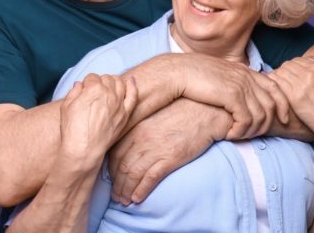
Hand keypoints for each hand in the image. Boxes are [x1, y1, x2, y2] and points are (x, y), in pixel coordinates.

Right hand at [59, 74, 137, 165]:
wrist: (84, 149)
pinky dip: (133, 86)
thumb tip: (79, 85)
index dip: (87, 83)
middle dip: (99, 81)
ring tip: (109, 85)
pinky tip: (131, 81)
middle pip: (106, 78)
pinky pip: (133, 96)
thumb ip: (74, 92)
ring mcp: (119, 103)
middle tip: (95, 91)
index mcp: (93, 88)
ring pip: (120, 83)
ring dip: (114, 81)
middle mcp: (108, 93)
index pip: (92, 77)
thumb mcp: (66, 107)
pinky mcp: (125, 114)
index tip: (84, 90)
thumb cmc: (73, 129)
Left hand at [106, 99, 231, 204]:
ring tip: (125, 201)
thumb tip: (129, 147)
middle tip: (116, 196)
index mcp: (136, 128)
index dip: (110, 170)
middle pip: (122, 166)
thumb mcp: (153, 117)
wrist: (203, 112)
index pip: (115, 153)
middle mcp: (141, 139)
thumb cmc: (180, 113)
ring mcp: (155, 149)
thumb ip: (139, 130)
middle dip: (117, 184)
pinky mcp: (170, 158)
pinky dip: (142, 190)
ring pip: (133, 174)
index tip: (111, 180)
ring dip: (127, 190)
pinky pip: (150, 178)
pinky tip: (138, 198)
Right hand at [179, 54, 289, 139]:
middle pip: (271, 105)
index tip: (283, 119)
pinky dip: (241, 132)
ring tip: (238, 136)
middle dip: (267, 124)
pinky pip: (247, 120)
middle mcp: (246, 77)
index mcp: (244, 70)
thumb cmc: (191, 75)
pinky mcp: (232, 96)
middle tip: (253, 135)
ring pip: (260, 116)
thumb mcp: (217, 75)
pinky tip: (230, 135)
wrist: (177, 72)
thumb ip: (230, 82)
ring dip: (251, 131)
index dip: (283, 105)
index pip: (275, 87)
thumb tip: (236, 94)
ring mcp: (241, 85)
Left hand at [267, 58, 313, 138]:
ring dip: (276, 79)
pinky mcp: (295, 96)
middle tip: (279, 82)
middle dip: (283, 72)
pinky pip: (277, 83)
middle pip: (287, 65)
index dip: (291, 68)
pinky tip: (272, 92)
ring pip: (281, 73)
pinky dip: (273, 85)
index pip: (297, 61)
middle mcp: (310, 73)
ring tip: (274, 87)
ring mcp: (302, 84)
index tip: (288, 76)